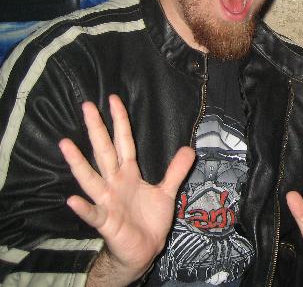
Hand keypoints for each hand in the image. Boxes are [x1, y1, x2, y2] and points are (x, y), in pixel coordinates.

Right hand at [58, 94, 194, 284]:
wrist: (144, 249)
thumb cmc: (149, 220)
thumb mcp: (167, 192)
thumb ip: (176, 171)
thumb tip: (189, 149)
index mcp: (128, 174)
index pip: (123, 142)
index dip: (120, 121)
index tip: (113, 100)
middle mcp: (114, 183)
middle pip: (104, 151)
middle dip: (97, 129)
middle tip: (86, 106)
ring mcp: (107, 202)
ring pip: (91, 178)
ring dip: (78, 163)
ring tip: (65, 144)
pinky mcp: (106, 222)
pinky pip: (93, 214)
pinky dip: (83, 208)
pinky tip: (72, 200)